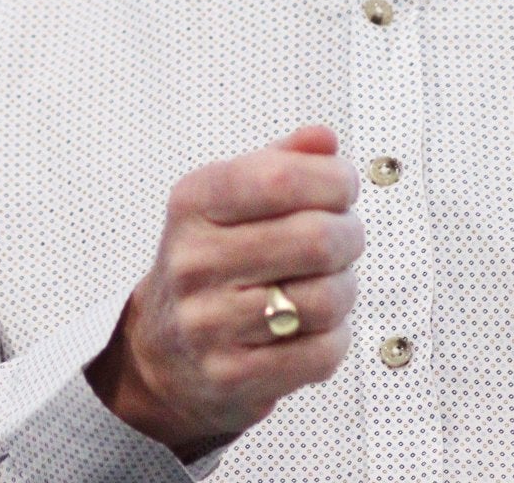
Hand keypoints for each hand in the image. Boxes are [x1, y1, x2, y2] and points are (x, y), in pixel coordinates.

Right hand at [87, 125, 361, 456]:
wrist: (163, 351)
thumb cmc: (212, 264)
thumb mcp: (230, 199)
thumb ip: (280, 162)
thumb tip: (324, 139)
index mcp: (193, 203)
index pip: (281, 177)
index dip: (334, 179)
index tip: (342, 186)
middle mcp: (194, 260)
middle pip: (316, 238)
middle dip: (349, 235)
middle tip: (343, 238)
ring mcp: (208, 321)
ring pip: (327, 299)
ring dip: (345, 290)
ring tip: (328, 284)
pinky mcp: (231, 374)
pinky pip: (320, 353)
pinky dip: (335, 339)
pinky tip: (315, 327)